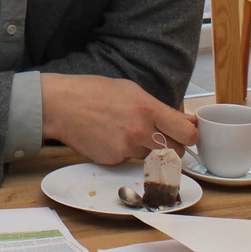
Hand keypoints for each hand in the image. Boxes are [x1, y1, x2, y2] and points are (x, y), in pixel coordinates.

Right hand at [39, 74, 195, 164]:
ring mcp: (126, 148)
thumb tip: (189, 119)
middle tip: (159, 137)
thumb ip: (162, 109)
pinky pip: (129, 161)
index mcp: (148, 109)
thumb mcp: (132, 91)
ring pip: (150, 156)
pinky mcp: (113, 160)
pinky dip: (124, 153)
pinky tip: (110, 138)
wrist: (60, 106)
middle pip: (174, 151)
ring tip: (124, 132)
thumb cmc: (93, 93)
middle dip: (171, 146)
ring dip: (145, 149)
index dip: (190, 137)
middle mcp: (140, 130)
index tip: (187, 136)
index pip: (187, 134)